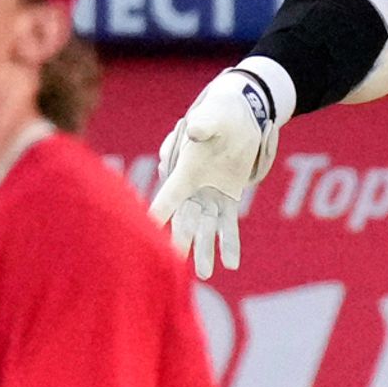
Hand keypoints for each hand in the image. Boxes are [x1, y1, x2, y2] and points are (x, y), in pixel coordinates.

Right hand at [149, 61, 285, 276]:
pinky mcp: (230, 199)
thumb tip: (195, 130)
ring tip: (204, 274)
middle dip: (179, 241)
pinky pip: (229, 226)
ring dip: (204, 250)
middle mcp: (195, 188)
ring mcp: (212, 196)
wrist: (239, 114)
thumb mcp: (213, 116)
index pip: (169, 196)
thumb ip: (203, 125)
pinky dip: (229, 243)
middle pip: (184, 220)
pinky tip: (232, 264)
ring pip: (205, 229)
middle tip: (172, 263)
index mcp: (186, 171)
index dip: (159, 212)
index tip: (148, 231)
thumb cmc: (221, 112)